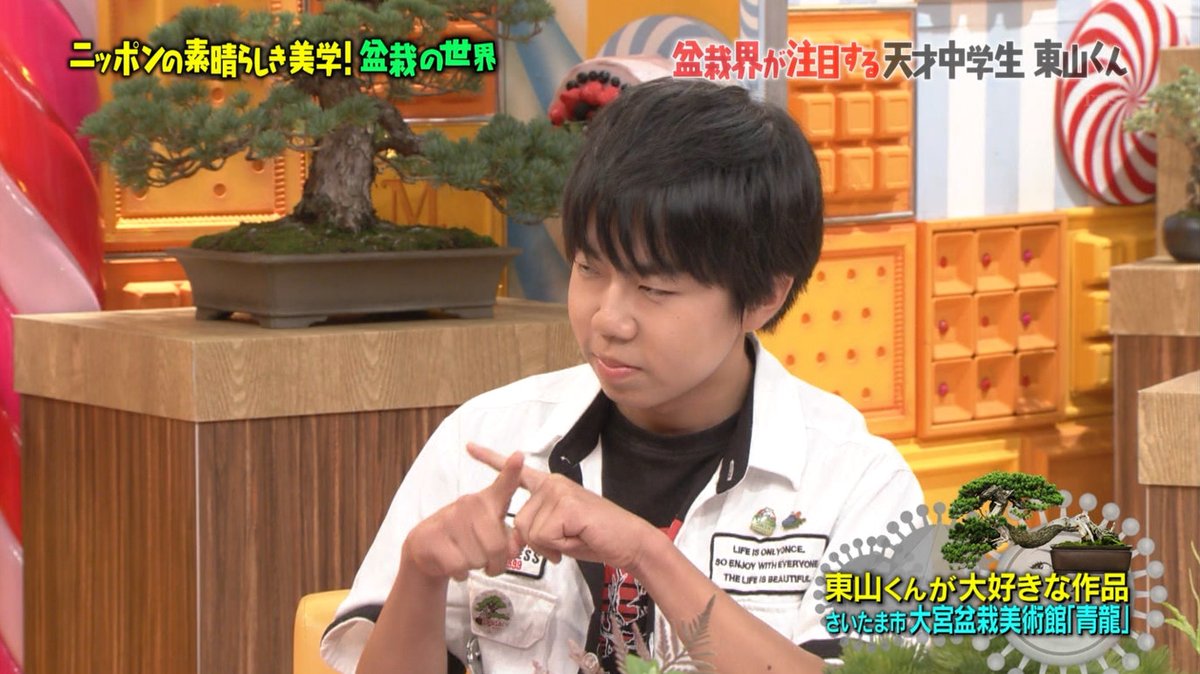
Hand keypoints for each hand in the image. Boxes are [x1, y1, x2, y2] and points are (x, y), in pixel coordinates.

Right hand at [401, 450, 524, 581]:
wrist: (426, 549)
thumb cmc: (466, 538)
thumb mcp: (491, 534)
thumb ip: (509, 540)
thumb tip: (515, 549)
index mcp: (487, 501)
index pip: (503, 484)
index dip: (512, 471)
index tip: (519, 456)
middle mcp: (469, 504)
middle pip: (496, 546)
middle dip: (495, 563)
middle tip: (488, 564)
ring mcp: (449, 519)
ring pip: (477, 558)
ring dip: (476, 567)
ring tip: (467, 558)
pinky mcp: (433, 538)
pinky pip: (459, 566)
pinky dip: (460, 573)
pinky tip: (454, 564)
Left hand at [467, 442, 659, 572]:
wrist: (630, 542)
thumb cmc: (596, 538)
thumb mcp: (559, 533)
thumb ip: (537, 529)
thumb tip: (513, 538)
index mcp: (550, 487)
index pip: (517, 473)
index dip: (491, 460)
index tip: (469, 446)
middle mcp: (552, 484)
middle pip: (520, 522)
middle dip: (539, 543)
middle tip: (567, 541)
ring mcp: (559, 492)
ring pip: (530, 532)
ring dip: (551, 546)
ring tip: (575, 538)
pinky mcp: (567, 505)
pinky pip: (544, 537)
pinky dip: (560, 546)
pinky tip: (578, 537)